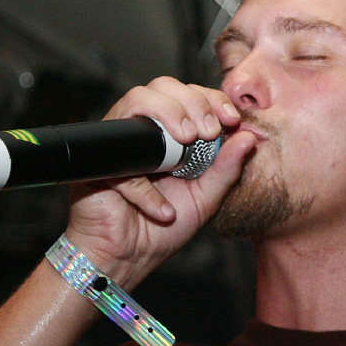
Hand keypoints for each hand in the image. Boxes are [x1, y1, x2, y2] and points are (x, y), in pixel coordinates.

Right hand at [64, 77, 257, 287]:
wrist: (128, 260)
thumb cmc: (162, 231)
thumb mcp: (206, 198)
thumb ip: (226, 169)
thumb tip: (248, 137)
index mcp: (172, 136)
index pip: (190, 96)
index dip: (212, 99)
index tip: (231, 119)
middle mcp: (145, 133)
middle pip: (163, 86)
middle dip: (192, 101)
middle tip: (207, 131)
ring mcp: (119, 144)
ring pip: (137, 99)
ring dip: (168, 113)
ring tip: (186, 140)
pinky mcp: (97, 164)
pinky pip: (121, 158)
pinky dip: (146, 189)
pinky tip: (162, 210)